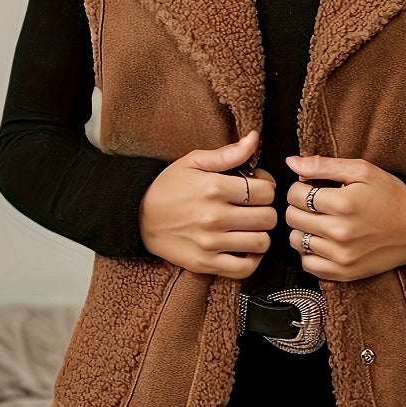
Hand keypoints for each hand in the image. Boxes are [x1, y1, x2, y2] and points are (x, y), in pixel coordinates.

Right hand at [139, 129, 277, 277]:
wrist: (137, 216)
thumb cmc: (168, 186)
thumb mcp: (194, 162)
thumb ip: (228, 153)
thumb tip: (255, 138)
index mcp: (214, 188)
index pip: (266, 191)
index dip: (266, 186)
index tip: (257, 186)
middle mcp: (214, 217)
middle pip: (268, 217)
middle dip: (266, 210)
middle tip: (255, 207)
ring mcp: (210, 243)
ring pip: (261, 242)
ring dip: (260, 234)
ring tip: (250, 227)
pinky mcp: (204, 263)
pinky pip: (244, 269)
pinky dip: (252, 259)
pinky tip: (245, 247)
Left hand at [284, 154, 405, 280]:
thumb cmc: (391, 195)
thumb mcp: (362, 171)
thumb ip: (323, 165)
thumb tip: (291, 162)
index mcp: (343, 204)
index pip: (295, 194)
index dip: (300, 187)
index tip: (312, 187)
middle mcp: (340, 233)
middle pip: (292, 217)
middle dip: (299, 206)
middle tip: (316, 204)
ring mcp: (341, 256)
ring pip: (296, 241)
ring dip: (303, 229)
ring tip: (320, 222)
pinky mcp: (344, 273)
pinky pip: (308, 265)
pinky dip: (309, 253)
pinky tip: (323, 241)